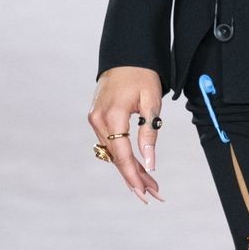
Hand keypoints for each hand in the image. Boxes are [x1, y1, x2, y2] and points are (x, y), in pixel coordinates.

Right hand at [89, 65, 163, 203]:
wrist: (125, 54)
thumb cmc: (142, 74)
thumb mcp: (152, 101)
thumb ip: (149, 132)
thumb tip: (150, 162)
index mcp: (111, 116)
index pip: (122, 155)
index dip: (134, 176)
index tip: (146, 192)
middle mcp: (98, 120)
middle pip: (116, 158)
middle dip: (135, 178)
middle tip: (154, 195)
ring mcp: (95, 119)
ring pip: (113, 153)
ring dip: (130, 168)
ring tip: (150, 184)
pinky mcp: (97, 118)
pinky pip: (110, 143)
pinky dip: (123, 155)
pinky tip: (136, 167)